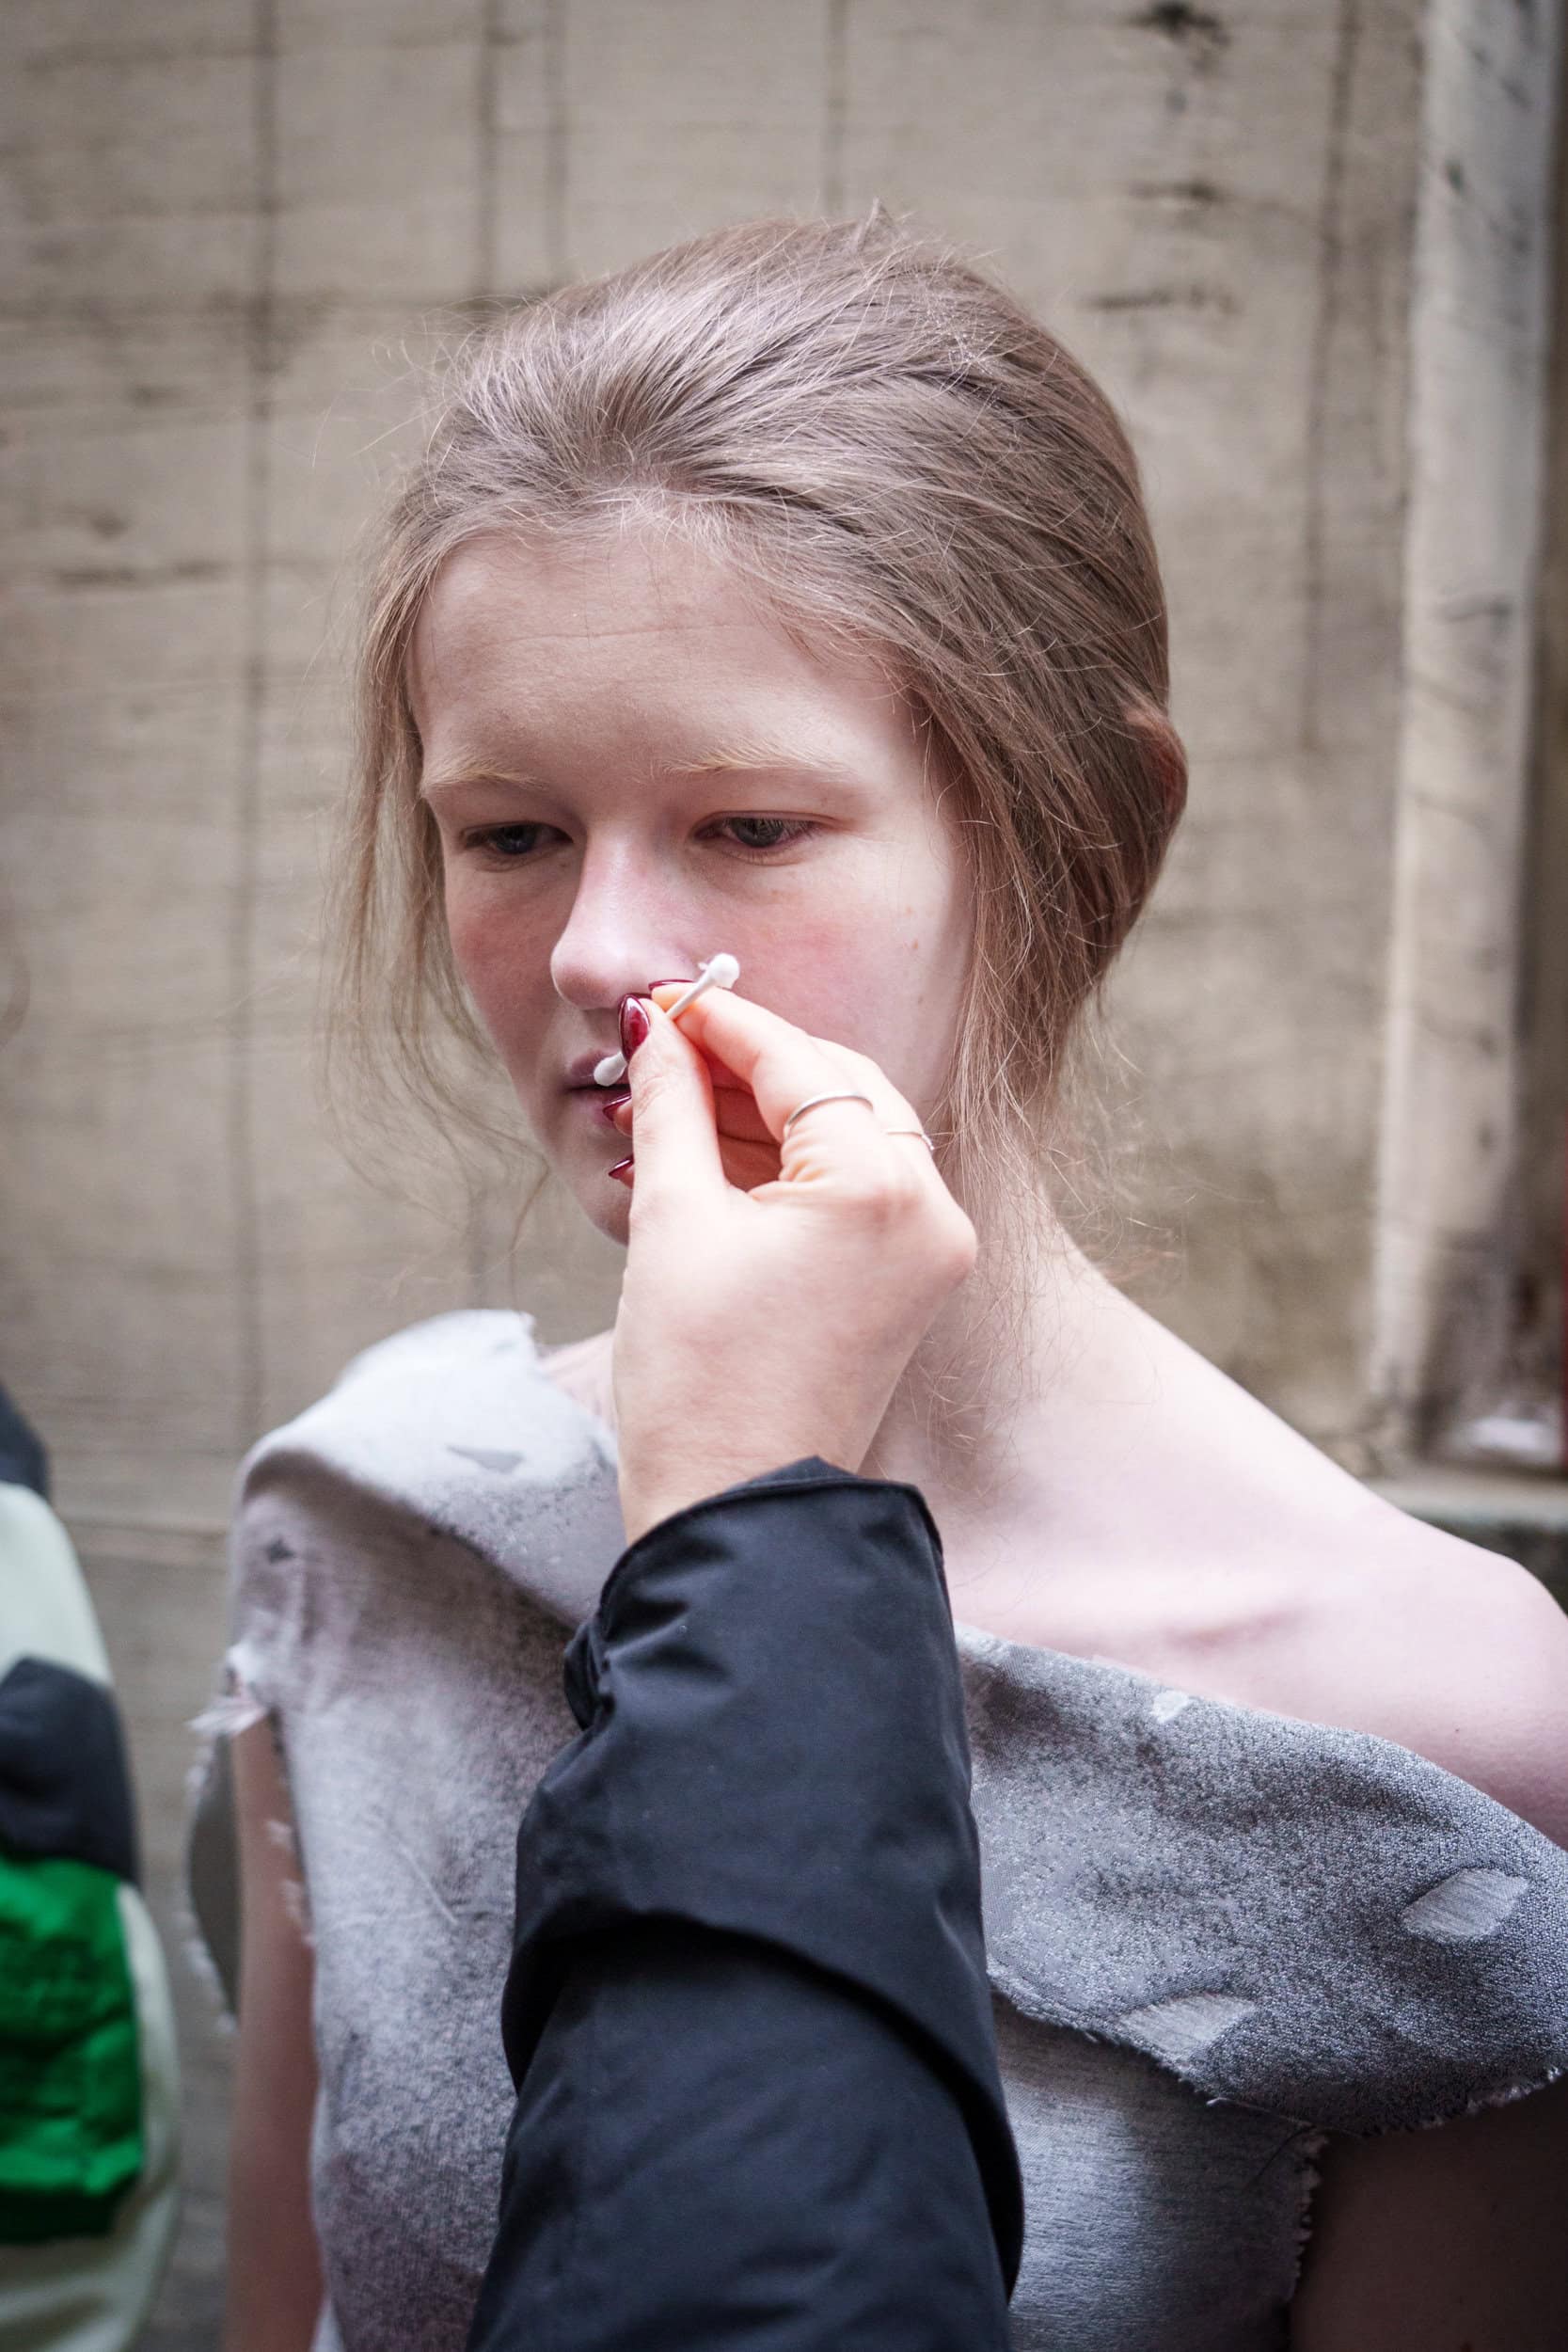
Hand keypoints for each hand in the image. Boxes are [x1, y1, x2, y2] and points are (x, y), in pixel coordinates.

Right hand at [611, 985, 976, 1544]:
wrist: (737, 1514)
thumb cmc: (699, 1382)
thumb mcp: (674, 1224)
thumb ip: (672, 1106)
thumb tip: (655, 1029)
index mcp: (882, 1189)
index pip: (801, 1063)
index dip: (723, 1024)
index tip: (663, 1001)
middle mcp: (931, 1211)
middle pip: (840, 1087)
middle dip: (750, 1062)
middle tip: (666, 1045)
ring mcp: (931, 1252)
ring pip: (851, 1134)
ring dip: (768, 1110)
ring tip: (675, 1100)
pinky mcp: (911, 1285)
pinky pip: (858, 1189)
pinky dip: (794, 1164)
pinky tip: (717, 1152)